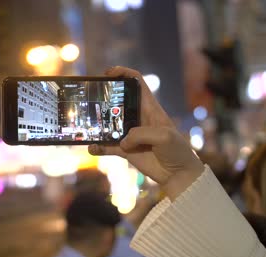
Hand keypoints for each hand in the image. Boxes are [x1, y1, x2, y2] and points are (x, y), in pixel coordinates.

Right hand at [88, 66, 203, 199]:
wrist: (179, 174)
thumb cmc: (177, 150)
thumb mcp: (163, 136)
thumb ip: (140, 134)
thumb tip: (122, 141)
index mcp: (149, 107)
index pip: (136, 82)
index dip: (123, 73)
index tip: (108, 73)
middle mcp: (137, 117)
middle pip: (117, 101)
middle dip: (103, 98)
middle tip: (90, 99)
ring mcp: (130, 134)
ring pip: (108, 125)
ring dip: (97, 125)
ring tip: (86, 125)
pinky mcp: (125, 150)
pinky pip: (107, 147)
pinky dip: (98, 147)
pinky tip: (91, 148)